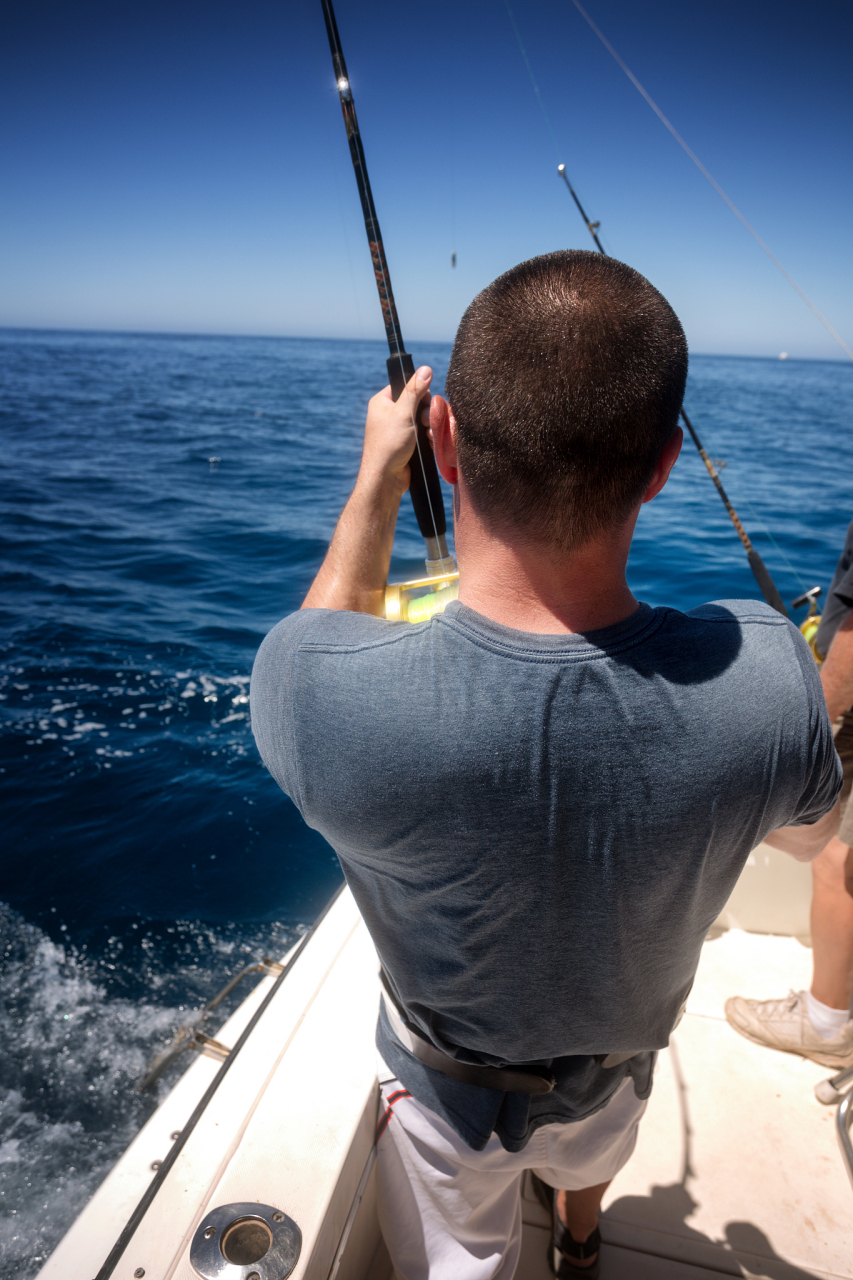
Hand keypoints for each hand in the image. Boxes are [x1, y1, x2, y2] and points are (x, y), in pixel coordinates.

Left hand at [357, 366, 432, 499]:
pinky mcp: (407, 443)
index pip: (406, 386)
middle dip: (427, 413)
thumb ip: (415, 391)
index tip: (423, 403)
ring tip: (428, 436)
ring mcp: (398, 429)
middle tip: (424, 423)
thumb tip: (426, 368)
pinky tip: (430, 444)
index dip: (419, 393)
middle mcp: (389, 414)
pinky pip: (423, 433)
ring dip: (430, 427)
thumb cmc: (389, 444)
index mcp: (383, 402)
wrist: (386, 479)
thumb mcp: (403, 413)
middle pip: (418, 403)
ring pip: (423, 419)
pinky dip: (429, 438)